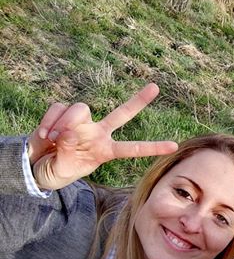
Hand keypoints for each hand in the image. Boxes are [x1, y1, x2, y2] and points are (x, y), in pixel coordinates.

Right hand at [28, 83, 177, 189]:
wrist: (35, 164)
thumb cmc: (56, 171)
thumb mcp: (63, 170)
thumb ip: (67, 152)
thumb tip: (69, 132)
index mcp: (105, 151)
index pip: (132, 149)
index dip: (152, 148)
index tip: (174, 146)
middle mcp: (98, 133)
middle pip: (123, 113)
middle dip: (139, 100)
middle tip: (156, 87)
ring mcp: (82, 122)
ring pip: (80, 109)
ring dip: (63, 123)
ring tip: (52, 140)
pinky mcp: (63, 113)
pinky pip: (58, 108)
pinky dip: (48, 121)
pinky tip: (44, 135)